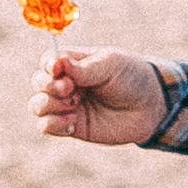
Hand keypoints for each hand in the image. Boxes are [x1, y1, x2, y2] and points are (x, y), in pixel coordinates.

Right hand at [31, 48, 165, 146]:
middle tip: (71, 90)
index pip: (48, 61)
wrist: (151, 107)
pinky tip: (72, 122)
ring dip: (49, 106)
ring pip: (37, 106)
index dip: (47, 66)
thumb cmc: (132, 77)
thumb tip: (58, 63)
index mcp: (74, 63)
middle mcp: (66, 83)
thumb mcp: (111, 65)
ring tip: (73, 106)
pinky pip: (47, 126)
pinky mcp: (71, 126)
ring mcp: (67, 105)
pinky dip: (54, 124)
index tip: (57, 70)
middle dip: (49, 87)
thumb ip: (85, 68)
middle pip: (38, 83)